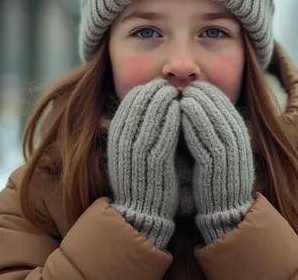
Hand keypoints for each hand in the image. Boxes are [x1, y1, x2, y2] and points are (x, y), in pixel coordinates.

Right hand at [107, 78, 180, 248]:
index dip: (143, 90)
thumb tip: (126, 106)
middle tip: (169, 84)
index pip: (128, 103)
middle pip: (139, 104)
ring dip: (164, 99)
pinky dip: (171, 117)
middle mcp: (123, 143)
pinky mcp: (154, 162)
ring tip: (176, 91)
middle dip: (154, 91)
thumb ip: (131, 130)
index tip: (157, 84)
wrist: (141, 213)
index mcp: (116, 138)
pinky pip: (162, 132)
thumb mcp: (127, 152)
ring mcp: (138, 152)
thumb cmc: (139, 179)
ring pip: (151, 115)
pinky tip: (180, 108)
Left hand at [180, 81, 255, 242]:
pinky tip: (181, 113)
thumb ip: (209, 130)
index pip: (226, 106)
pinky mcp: (219, 167)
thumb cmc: (215, 180)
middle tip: (186, 85)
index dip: (210, 92)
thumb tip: (194, 104)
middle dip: (204, 95)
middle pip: (222, 109)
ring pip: (215, 121)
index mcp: (240, 137)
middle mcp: (239, 143)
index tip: (194, 84)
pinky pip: (207, 138)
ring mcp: (230, 155)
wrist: (224, 211)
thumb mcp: (216, 149)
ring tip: (182, 95)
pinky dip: (194, 123)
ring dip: (198, 105)